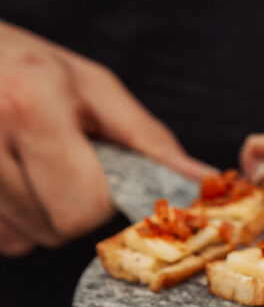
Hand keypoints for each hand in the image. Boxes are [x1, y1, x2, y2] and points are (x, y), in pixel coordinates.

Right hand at [0, 21, 215, 255]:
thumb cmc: (28, 66)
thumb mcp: (93, 87)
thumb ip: (149, 140)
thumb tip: (201, 180)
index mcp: (32, 105)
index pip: (82, 206)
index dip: (99, 203)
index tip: (94, 176)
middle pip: (54, 229)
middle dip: (69, 213)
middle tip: (57, 172)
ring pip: (19, 240)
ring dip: (34, 219)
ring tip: (25, 169)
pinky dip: (7, 221)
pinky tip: (4, 180)